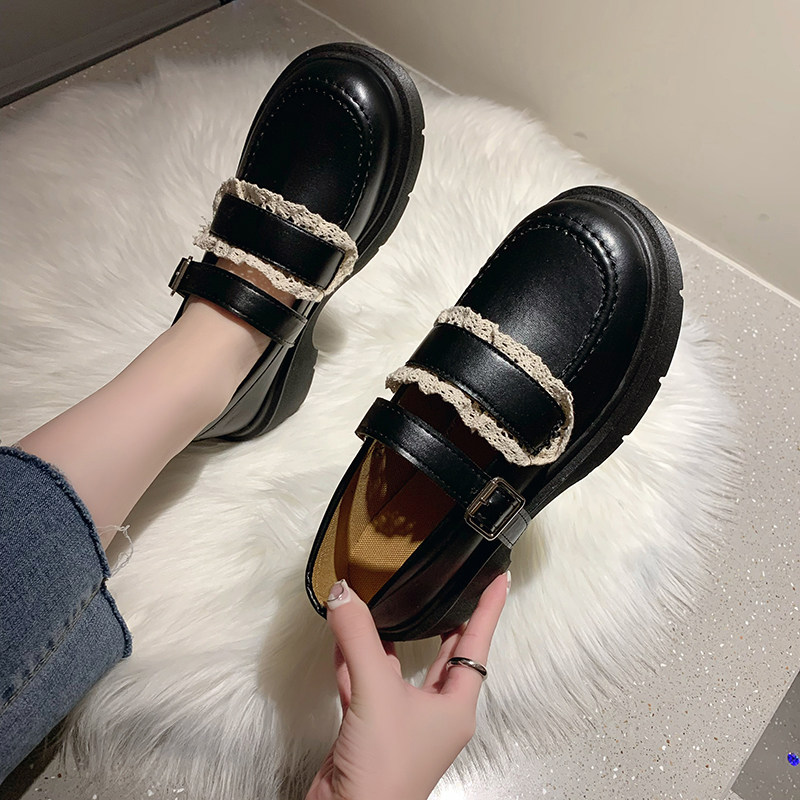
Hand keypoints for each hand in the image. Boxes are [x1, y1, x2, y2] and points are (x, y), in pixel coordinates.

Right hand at [305, 572, 508, 799]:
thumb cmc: (385, 771)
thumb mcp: (376, 692)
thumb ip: (359, 638)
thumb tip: (343, 593)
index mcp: (456, 705)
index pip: (478, 642)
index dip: (489, 608)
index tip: (500, 578)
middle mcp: (434, 710)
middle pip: (443, 652)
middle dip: (443, 619)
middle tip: (448, 585)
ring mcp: (402, 720)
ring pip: (398, 666)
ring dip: (387, 636)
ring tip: (385, 601)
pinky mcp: (372, 727)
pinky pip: (366, 683)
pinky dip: (355, 660)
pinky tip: (344, 637)